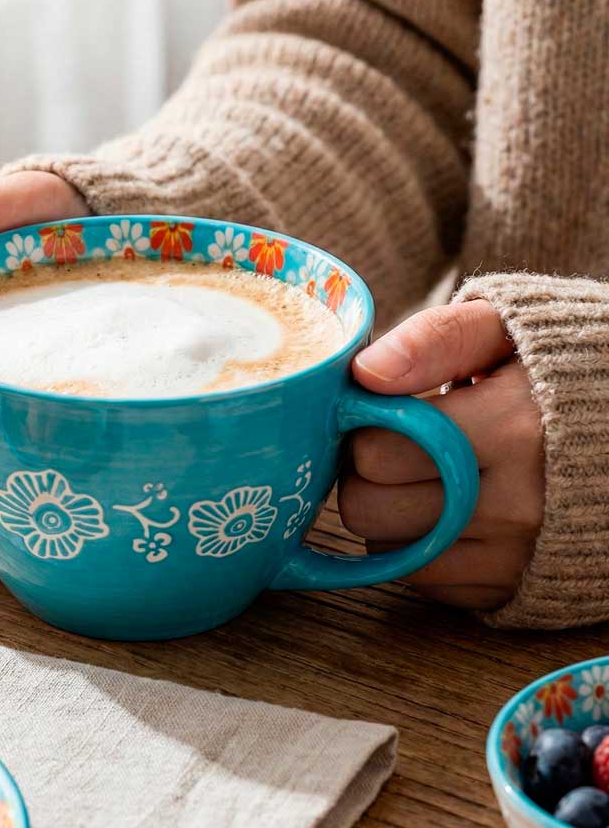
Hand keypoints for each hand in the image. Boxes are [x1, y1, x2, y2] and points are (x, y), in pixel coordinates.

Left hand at [340, 299, 543, 610]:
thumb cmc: (554, 367)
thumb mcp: (504, 328)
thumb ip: (436, 339)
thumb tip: (364, 373)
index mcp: (512, 431)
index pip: (375, 451)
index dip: (363, 426)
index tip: (383, 410)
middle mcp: (517, 505)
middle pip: (369, 507)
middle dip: (366, 473)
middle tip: (396, 445)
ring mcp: (517, 555)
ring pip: (387, 549)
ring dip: (387, 512)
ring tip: (423, 475)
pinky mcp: (513, 589)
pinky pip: (423, 581)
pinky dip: (418, 547)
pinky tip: (444, 510)